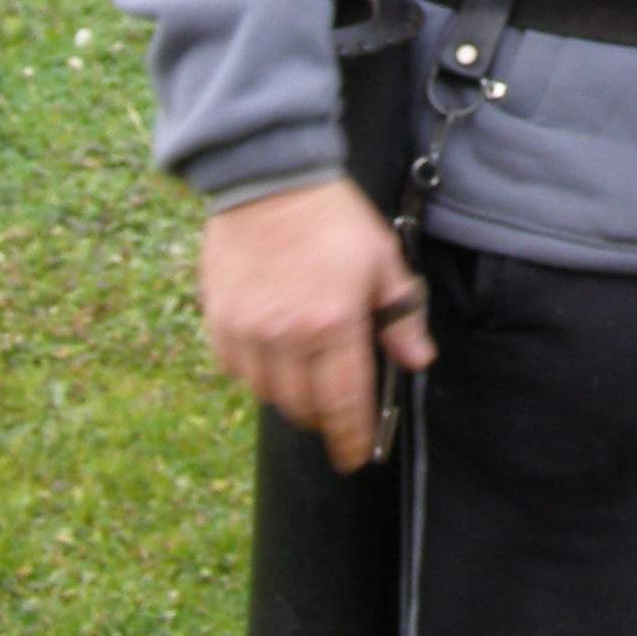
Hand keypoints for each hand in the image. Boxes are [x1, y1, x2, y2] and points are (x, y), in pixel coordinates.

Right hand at [198, 179, 436, 472]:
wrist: (270, 178)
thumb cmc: (331, 218)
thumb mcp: (381, 259)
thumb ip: (400, 315)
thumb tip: (416, 359)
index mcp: (335, 324)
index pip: (345, 404)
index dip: (352, 439)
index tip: (355, 457)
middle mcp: (288, 336)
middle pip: (305, 407)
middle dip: (325, 418)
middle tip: (337, 411)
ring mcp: (249, 330)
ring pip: (269, 394)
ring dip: (290, 396)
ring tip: (305, 377)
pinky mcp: (220, 319)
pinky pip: (235, 370)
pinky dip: (255, 373)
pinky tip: (271, 355)